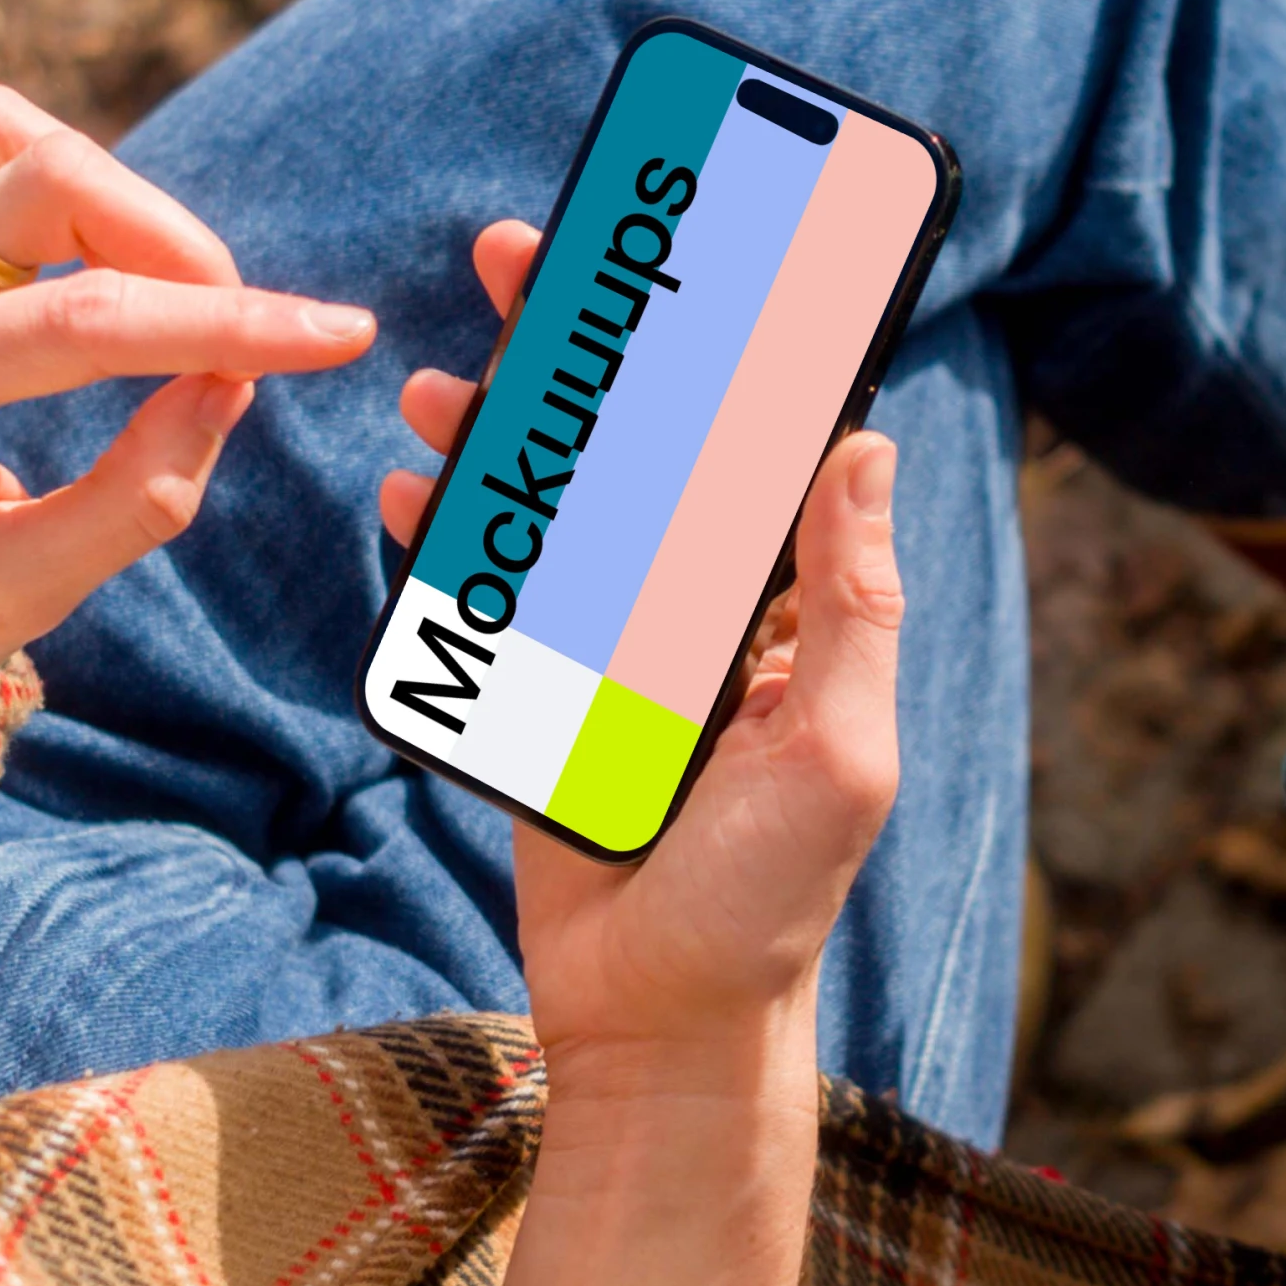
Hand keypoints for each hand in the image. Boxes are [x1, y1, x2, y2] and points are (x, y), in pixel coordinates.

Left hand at [0, 85, 372, 766]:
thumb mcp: (11, 599)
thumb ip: (133, 498)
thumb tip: (228, 388)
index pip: (91, 320)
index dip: (231, 322)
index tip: (342, 337)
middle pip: (49, 175)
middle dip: (174, 241)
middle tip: (234, 342)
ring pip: (14, 137)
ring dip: (119, 195)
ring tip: (171, 299)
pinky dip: (75, 189)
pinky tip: (115, 273)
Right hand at [381, 220, 906, 1108]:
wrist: (658, 1028)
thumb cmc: (771, 904)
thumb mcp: (840, 751)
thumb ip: (852, 604)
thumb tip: (868, 450)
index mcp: (781, 615)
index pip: (751, 450)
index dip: (713, 350)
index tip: (674, 256)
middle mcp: (694, 617)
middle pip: (632, 452)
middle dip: (577, 351)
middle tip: (519, 259)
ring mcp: (607, 654)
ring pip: (546, 510)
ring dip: (498, 435)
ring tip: (448, 384)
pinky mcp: (530, 702)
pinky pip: (482, 600)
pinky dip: (447, 541)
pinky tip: (417, 493)